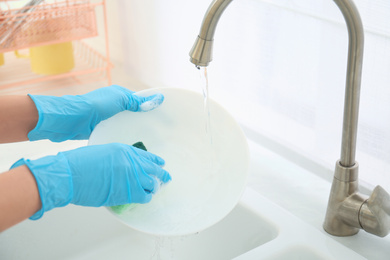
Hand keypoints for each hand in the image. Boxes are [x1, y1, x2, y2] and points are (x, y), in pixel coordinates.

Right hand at [11, 143, 170, 219]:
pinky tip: (146, 198)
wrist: (70, 174)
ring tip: (154, 190)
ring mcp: (132, 176)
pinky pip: (145, 196)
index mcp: (124, 150)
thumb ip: (116, 159)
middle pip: (153, 169)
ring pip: (152, 183)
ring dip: (154, 187)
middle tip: (167, 177)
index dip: (155, 161)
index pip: (146, 156)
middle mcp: (131, 162)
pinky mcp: (128, 192)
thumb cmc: (79, 163)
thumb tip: (122, 169)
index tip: (161, 163)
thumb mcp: (102, 153)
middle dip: (162, 174)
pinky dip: (146, 197)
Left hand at [28, 85, 163, 141]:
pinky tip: (133, 144)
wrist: (70, 120)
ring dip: (134, 130)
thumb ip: (137, 102)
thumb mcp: (119, 101)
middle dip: (145, 120)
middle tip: (159, 132)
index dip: (151, 107)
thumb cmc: (94, 106)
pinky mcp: (102, 129)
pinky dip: (125, 136)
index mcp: (120, 95)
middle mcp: (115, 105)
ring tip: (149, 140)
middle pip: (134, 113)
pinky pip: (118, 132)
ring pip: (126, 124)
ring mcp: (108, 118)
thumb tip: (158, 99)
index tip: (164, 116)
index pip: (140, 100)